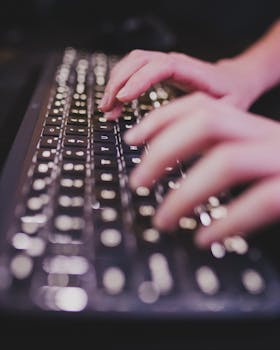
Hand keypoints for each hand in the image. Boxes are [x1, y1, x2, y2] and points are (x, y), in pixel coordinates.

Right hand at [98, 49, 262, 117]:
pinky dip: (121, 83)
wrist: (236, 80)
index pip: (160, 66)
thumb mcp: (227, 110)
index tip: (123, 99)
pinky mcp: (159, 70)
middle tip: (107, 109)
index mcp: (192, 70)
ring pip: (131, 62)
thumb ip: (205, 118)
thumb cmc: (232, 95)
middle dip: (118, 83)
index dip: (139, 80)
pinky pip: (133, 69)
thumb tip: (177, 134)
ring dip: (115, 83)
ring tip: (107, 108)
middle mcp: (175, 62)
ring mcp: (165, 64)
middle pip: (139, 60)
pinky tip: (116, 102)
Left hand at [124, 92, 279, 247]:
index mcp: (251, 126)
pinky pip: (262, 201)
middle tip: (137, 181)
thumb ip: (219, 153)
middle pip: (206, 123)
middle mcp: (267, 135)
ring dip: (186, 191)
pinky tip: (206, 239)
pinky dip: (227, 221)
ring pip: (227, 161)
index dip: (161, 119)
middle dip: (163, 150)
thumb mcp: (252, 154)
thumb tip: (174, 169)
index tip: (132, 138)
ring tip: (163, 219)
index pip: (199, 106)